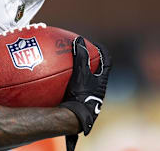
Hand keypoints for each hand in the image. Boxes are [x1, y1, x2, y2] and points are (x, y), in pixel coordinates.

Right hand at [59, 36, 110, 150]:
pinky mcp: (78, 108)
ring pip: (85, 85)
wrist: (75, 120)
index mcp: (102, 82)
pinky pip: (72, 95)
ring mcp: (88, 100)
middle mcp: (98, 91)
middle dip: (89, 64)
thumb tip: (79, 39)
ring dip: (77, 77)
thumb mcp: (81, 73)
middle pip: (97, 73)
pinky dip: (64, 89)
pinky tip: (52, 87)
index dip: (103, 51)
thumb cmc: (80, 96)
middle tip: (79, 55)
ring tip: (65, 69)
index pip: (107, 62)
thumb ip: (81, 56)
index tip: (94, 44)